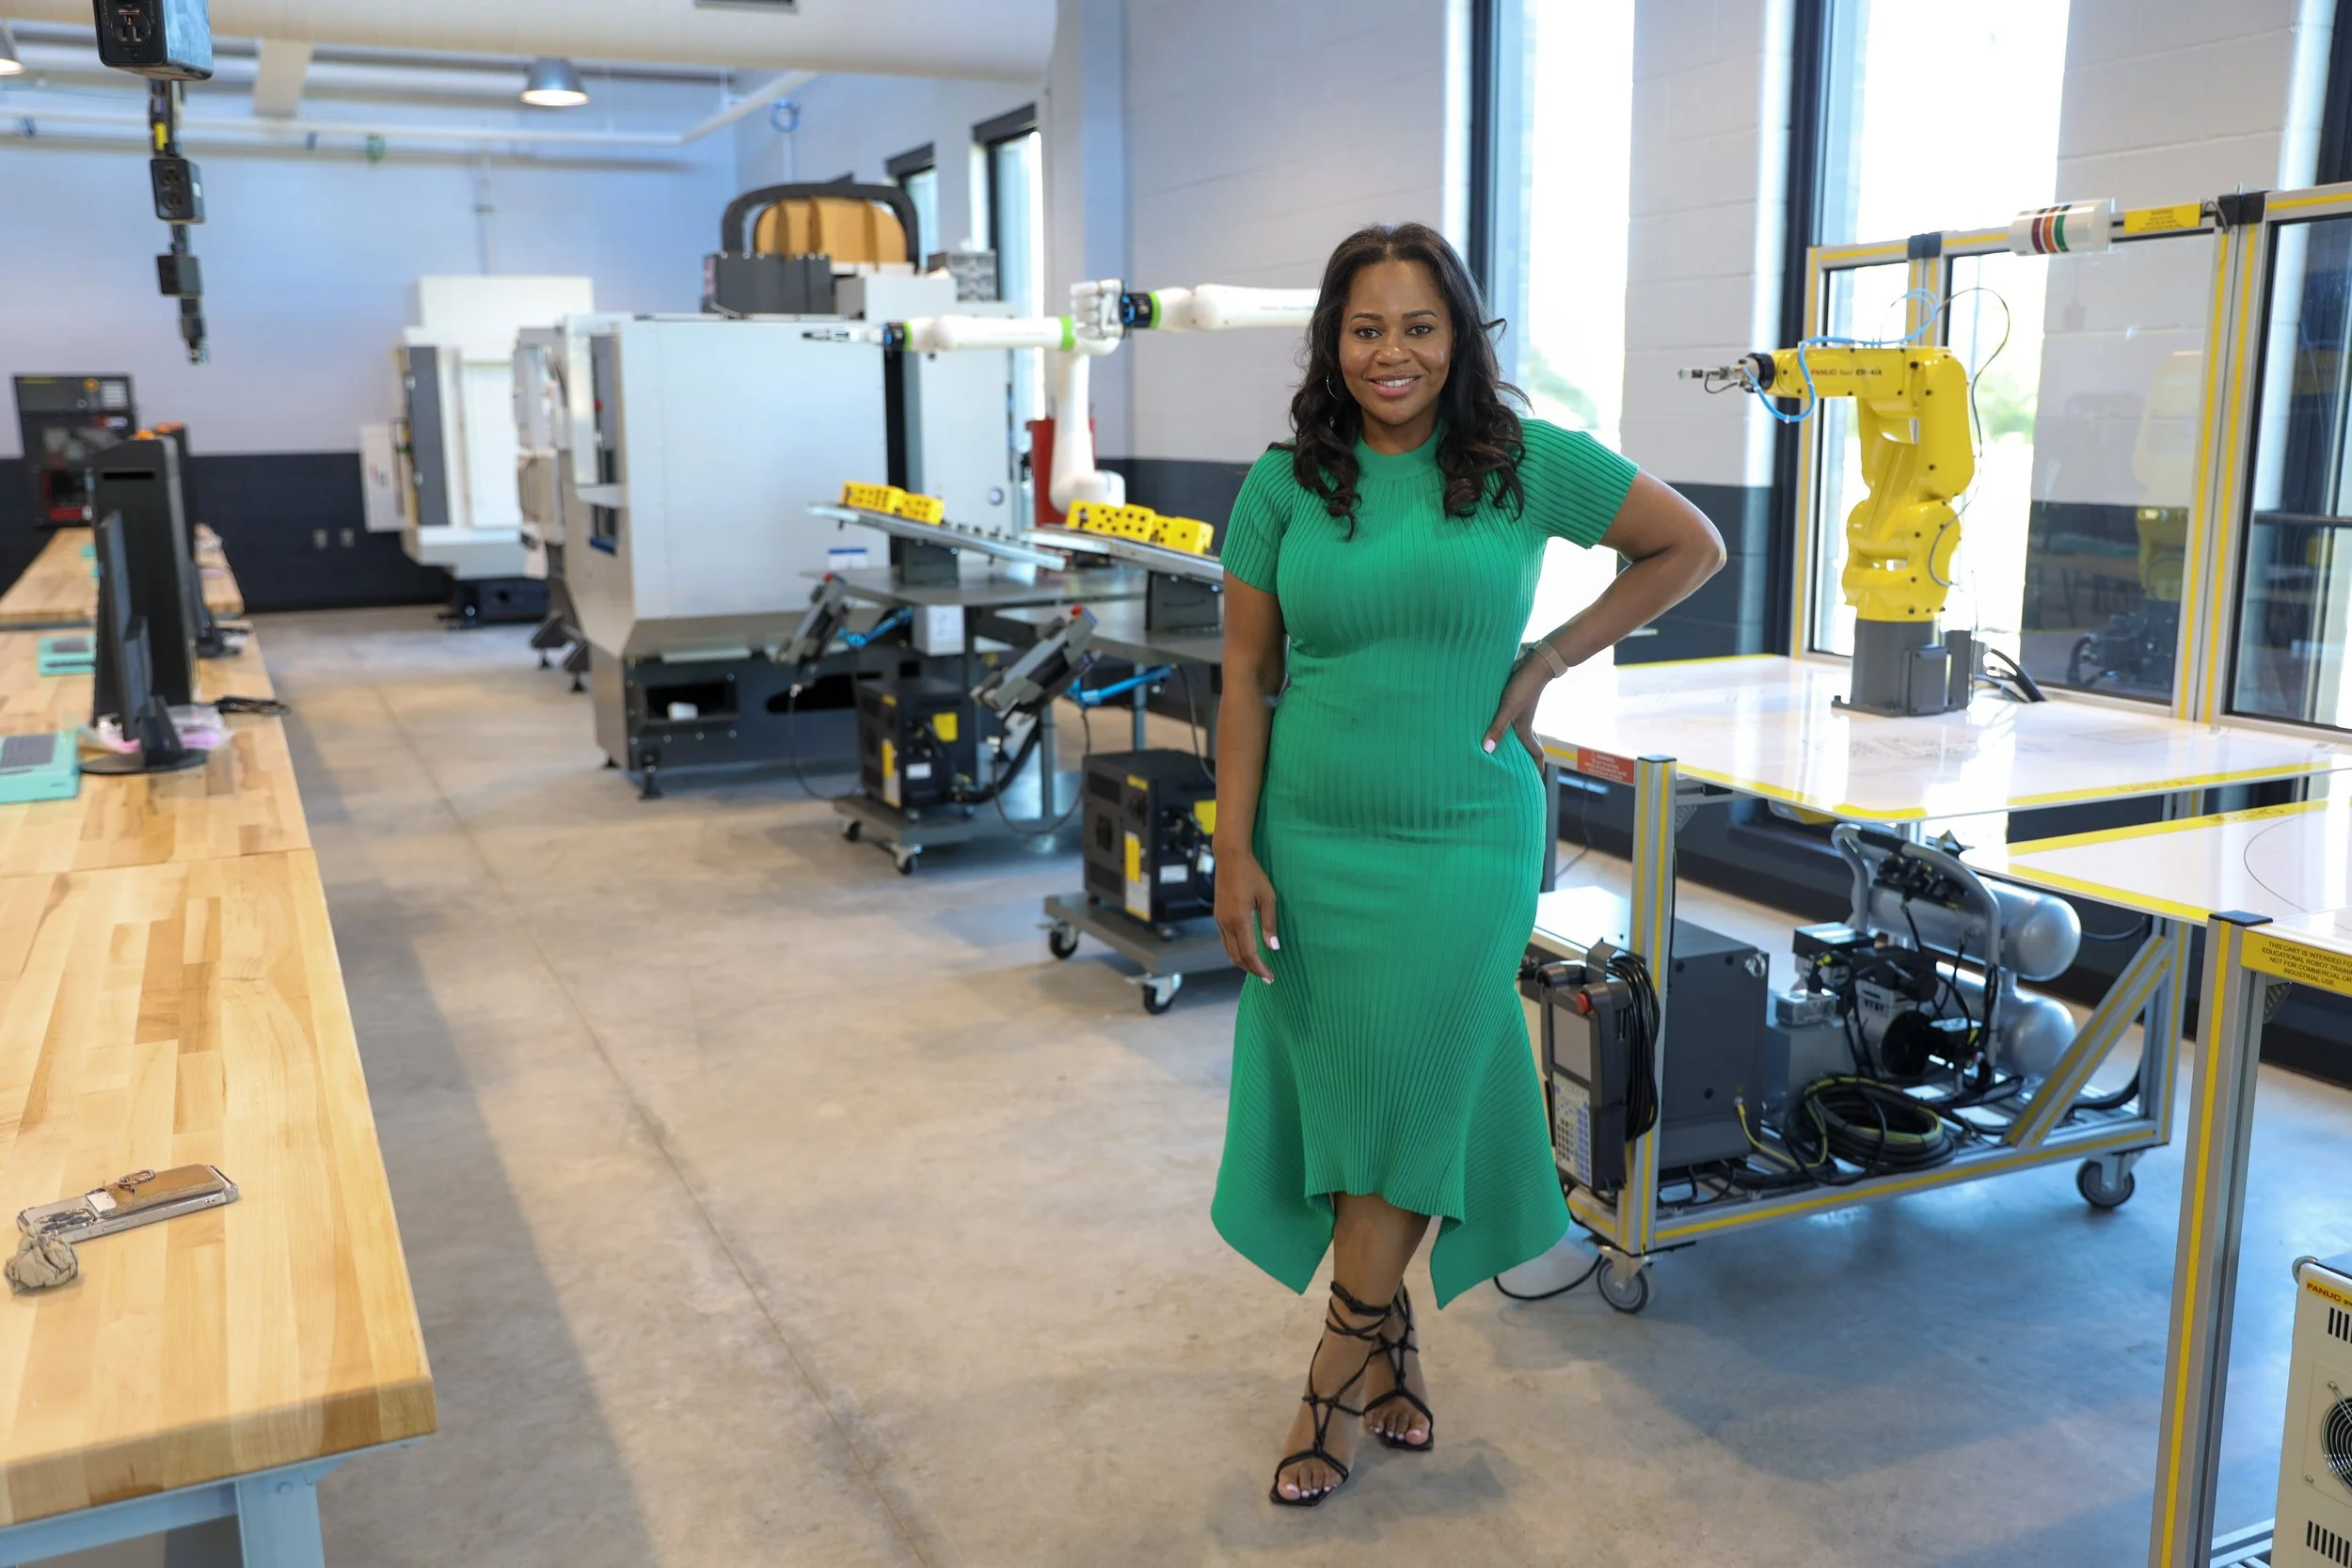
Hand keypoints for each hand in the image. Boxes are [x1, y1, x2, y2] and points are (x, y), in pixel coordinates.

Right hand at [1214, 850, 1279, 982]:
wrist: (1230, 857)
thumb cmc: (1253, 874)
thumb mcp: (1268, 897)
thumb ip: (1269, 924)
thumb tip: (1273, 948)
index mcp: (1239, 920)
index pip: (1249, 953)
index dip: (1260, 968)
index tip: (1270, 977)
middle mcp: (1226, 923)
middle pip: (1237, 956)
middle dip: (1251, 969)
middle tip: (1266, 976)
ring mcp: (1219, 920)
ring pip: (1229, 950)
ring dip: (1243, 962)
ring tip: (1257, 968)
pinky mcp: (1218, 916)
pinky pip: (1225, 941)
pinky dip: (1235, 951)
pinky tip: (1246, 951)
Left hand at [1483, 654, 1555, 762]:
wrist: (1534, 664)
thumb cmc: (1522, 687)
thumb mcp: (1508, 709)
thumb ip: (1498, 728)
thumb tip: (1487, 750)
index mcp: (1525, 729)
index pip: (1535, 752)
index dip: (1537, 766)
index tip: (1537, 778)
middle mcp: (1524, 723)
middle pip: (1528, 745)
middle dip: (1526, 758)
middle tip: (1520, 770)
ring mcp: (1520, 712)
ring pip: (1518, 732)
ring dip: (1513, 742)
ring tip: (1503, 750)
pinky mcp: (1514, 702)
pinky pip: (1508, 719)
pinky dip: (1504, 726)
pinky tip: (1493, 724)